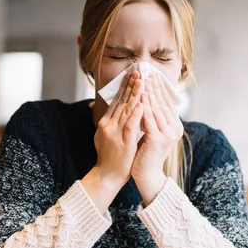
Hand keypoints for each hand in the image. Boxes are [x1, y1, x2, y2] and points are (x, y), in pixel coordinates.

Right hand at [82, 70, 143, 212]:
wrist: (107, 175)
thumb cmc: (109, 157)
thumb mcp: (107, 135)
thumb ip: (113, 122)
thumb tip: (119, 109)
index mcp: (105, 122)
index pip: (116, 100)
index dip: (124, 87)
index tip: (132, 75)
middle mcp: (108, 125)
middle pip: (120, 101)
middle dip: (130, 86)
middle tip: (138, 71)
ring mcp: (114, 133)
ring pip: (126, 110)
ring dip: (134, 95)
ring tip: (141, 82)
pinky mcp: (123, 142)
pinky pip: (130, 126)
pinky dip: (136, 114)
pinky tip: (141, 104)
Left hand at [131, 73, 183, 204]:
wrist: (146, 175)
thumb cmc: (146, 154)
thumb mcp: (152, 133)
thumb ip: (153, 119)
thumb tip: (147, 100)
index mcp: (175, 126)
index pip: (167, 103)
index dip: (159, 89)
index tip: (151, 75)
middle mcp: (175, 129)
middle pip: (162, 103)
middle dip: (153, 87)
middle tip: (146, 73)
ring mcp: (167, 134)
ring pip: (156, 109)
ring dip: (148, 93)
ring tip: (141, 80)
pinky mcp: (158, 139)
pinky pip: (149, 119)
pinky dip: (143, 107)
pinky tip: (138, 97)